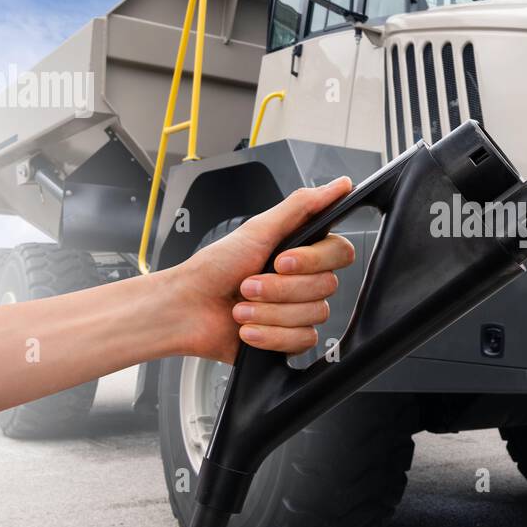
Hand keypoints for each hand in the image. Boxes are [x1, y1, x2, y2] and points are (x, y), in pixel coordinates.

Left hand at [169, 177, 355, 362]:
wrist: (186, 309)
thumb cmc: (213, 268)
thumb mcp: (257, 229)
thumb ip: (303, 206)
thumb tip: (339, 186)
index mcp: (301, 251)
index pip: (339, 253)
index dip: (314, 260)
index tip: (282, 261)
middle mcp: (303, 281)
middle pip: (327, 287)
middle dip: (280, 289)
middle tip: (249, 284)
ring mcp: (297, 311)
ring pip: (313, 315)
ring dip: (270, 313)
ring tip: (243, 308)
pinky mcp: (290, 339)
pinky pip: (302, 340)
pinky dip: (270, 335)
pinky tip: (248, 329)